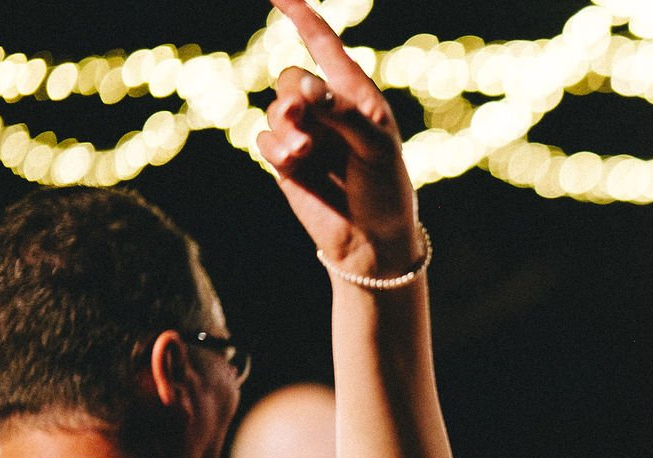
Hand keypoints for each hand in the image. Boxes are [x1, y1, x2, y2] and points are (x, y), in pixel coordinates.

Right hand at [258, 0, 423, 275]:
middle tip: (305, 117)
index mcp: (357, 96)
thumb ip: (342, 112)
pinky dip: (277, 147)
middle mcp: (328, 110)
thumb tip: (304, 84)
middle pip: (291, 78)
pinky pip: (266, 138)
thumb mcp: (375, 147)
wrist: (373, 240)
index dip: (300, 15)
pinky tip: (295, 164)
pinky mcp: (287, 160)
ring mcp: (306, 134)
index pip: (324, 46)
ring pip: (277, 108)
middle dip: (295, 94)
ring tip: (306, 152)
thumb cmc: (385, 190)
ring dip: (287, 126)